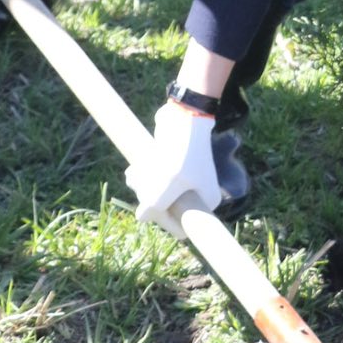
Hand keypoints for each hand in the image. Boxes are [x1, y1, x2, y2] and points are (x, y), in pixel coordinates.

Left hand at [124, 102, 221, 225]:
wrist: (182, 115)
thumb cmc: (182, 150)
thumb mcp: (169, 182)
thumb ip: (155, 204)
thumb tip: (141, 217)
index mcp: (206, 201)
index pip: (182, 227)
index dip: (163, 221)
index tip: (151, 209)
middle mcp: (197, 194)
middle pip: (166, 211)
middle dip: (148, 198)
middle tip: (139, 183)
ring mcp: (183, 182)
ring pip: (156, 196)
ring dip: (142, 186)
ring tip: (136, 171)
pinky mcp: (170, 170)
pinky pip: (154, 183)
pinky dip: (143, 176)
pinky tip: (136, 167)